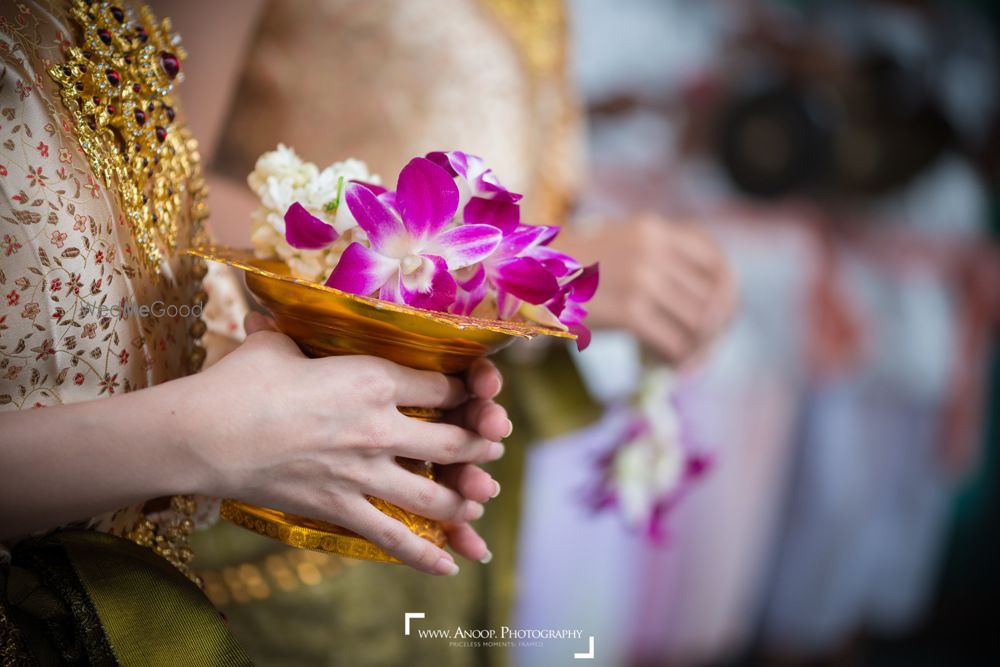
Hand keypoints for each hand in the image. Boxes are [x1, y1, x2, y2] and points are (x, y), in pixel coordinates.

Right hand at [184, 313, 508, 574]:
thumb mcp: (277, 344)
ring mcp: (363, 473)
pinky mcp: (340, 508)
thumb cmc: (239, 382)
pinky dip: (426, 554)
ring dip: (465, 497)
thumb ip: (295, 332)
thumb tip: (271, 312)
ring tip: (477, 497)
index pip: (444, 387)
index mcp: (373, 378)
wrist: (202, 435)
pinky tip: (451, 562)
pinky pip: (393, 537)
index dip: (467, 391)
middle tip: (491, 445)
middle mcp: (379, 427)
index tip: (472, 395)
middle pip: (455, 441)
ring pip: (436, 493)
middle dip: (481, 444)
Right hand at [557, 215, 735, 364]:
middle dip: (711, 329)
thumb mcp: (616, 246)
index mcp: (653, 229)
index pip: (714, 260)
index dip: (724, 293)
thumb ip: (657, 261)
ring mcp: (642, 277)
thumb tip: (705, 305)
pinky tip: (664, 365)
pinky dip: (675, 359)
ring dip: (693, 348)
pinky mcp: (629, 309)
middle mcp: (653, 247)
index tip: (717, 317)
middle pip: (712, 295)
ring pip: (696, 322)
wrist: (519, 277)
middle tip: (698, 349)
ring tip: (679, 359)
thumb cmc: (566, 270)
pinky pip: (672, 341)